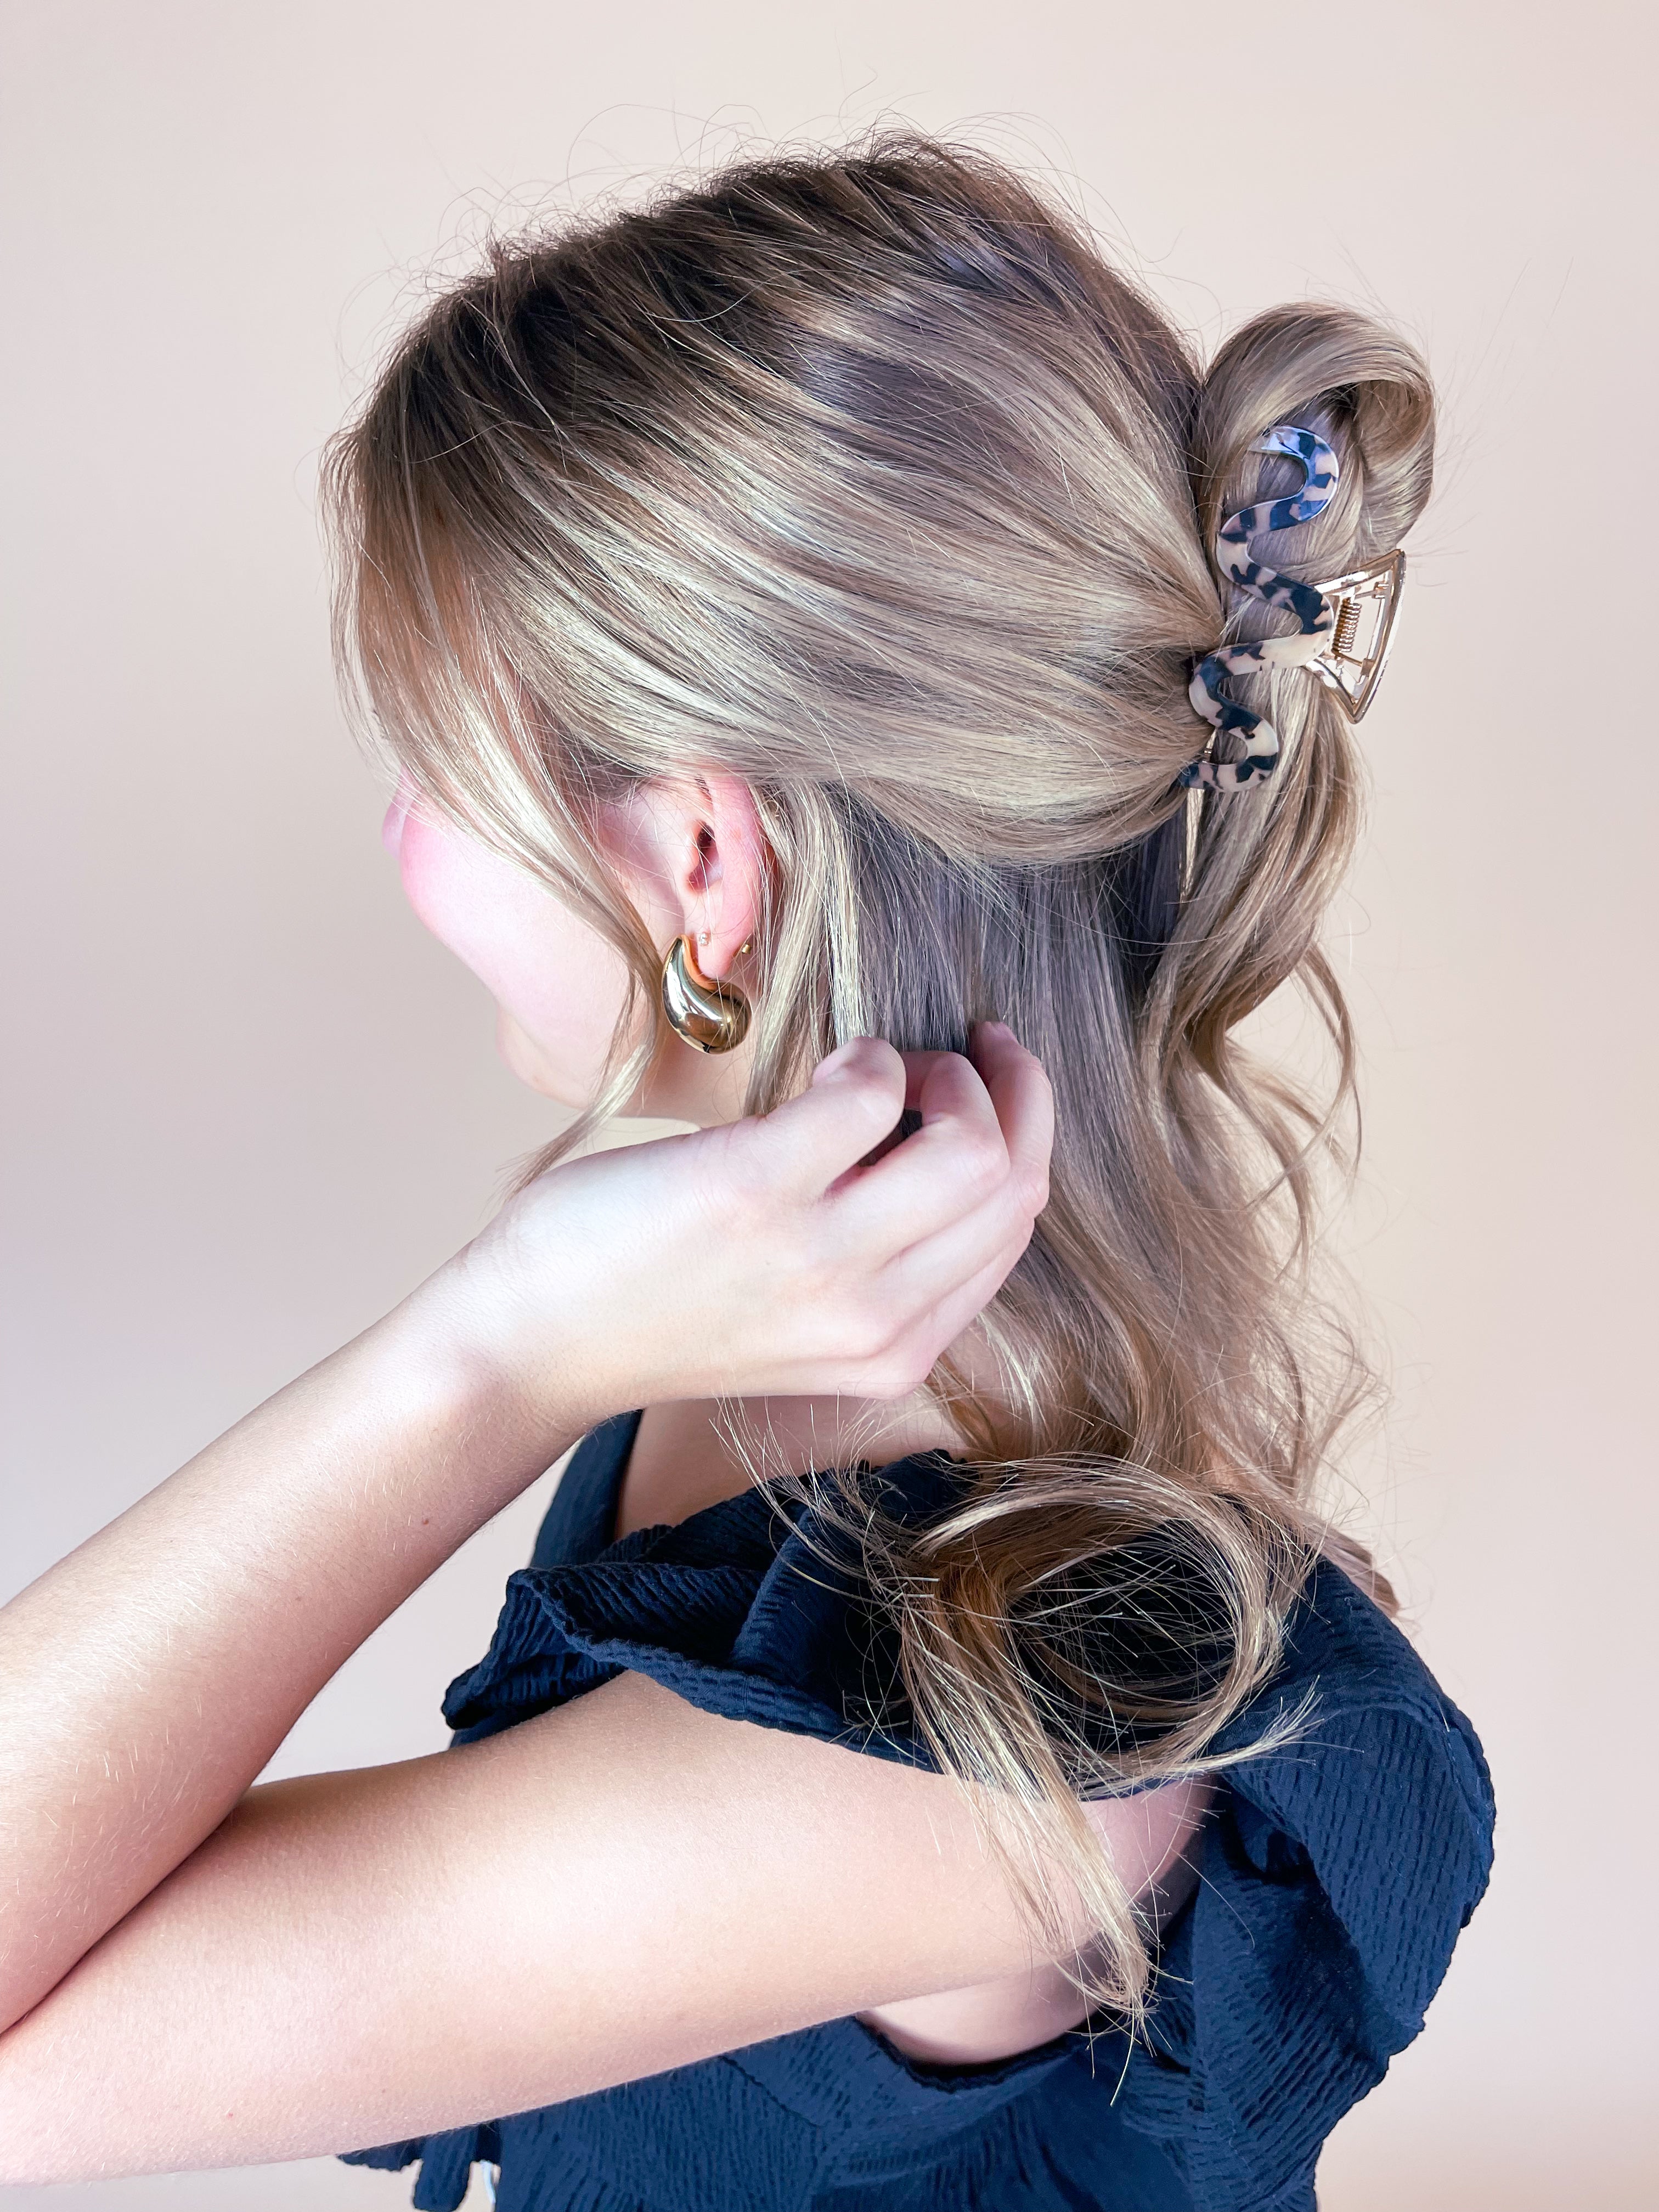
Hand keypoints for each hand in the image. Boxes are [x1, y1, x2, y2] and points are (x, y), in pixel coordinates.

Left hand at [433, 1023, 1052, 1437]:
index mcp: (894, 1350)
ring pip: (971, 1146)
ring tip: (891, 1062)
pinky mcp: (754, 1193)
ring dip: (946, 1074)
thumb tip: (937, 1140)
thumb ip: (880, 1262)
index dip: (1022, 1138)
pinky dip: (868, 1057)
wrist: (535, 1342)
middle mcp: (872, 1320)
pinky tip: (830, 1062)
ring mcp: (817, 1261)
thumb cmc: (659, 1306)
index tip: (992, 1086)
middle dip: (1007, 1094)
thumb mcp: (803, 1318)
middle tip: (961, 1051)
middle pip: (1012, 1185)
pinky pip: (870, 1093)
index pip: (1015, 1228)